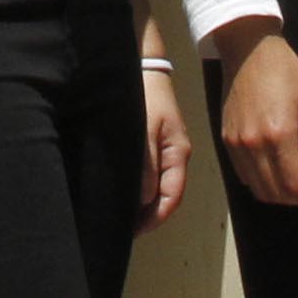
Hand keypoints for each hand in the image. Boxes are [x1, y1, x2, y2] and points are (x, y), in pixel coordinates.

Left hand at [134, 58, 190, 231]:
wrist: (142, 65)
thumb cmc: (144, 95)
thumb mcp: (143, 129)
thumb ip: (145, 164)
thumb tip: (144, 198)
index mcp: (178, 154)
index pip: (171, 198)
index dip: (154, 218)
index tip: (133, 231)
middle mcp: (174, 157)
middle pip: (165, 197)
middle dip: (147, 216)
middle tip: (122, 228)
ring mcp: (164, 151)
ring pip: (156, 187)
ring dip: (141, 204)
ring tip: (119, 215)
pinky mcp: (153, 144)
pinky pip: (148, 174)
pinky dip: (138, 188)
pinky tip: (122, 191)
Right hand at [216, 24, 297, 212]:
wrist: (249, 50)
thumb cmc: (285, 72)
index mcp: (279, 134)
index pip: (296, 185)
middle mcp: (254, 144)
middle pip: (277, 192)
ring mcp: (237, 144)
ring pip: (258, 188)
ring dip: (281, 194)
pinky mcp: (226, 140)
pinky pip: (244, 175)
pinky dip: (262, 182)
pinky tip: (276, 172)